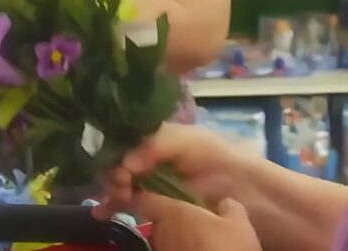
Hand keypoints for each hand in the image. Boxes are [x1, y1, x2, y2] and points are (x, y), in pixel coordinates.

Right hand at [94, 123, 244, 219]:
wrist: (245, 189)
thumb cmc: (218, 156)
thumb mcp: (188, 141)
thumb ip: (155, 145)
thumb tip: (123, 162)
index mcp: (155, 134)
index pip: (123, 139)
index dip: (115, 153)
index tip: (120, 172)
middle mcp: (147, 154)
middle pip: (116, 162)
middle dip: (112, 175)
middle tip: (121, 189)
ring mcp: (149, 179)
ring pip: (118, 182)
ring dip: (110, 191)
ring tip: (113, 203)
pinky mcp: (153, 201)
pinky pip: (128, 201)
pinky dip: (113, 205)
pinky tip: (102, 214)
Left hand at [135, 193, 260, 250]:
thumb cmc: (229, 248)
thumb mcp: (239, 223)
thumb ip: (229, 208)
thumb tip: (225, 204)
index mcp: (173, 213)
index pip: (143, 200)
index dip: (142, 195)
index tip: (146, 193)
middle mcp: (161, 233)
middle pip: (156, 222)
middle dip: (169, 222)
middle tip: (191, 223)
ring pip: (163, 242)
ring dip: (175, 241)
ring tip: (197, 243)